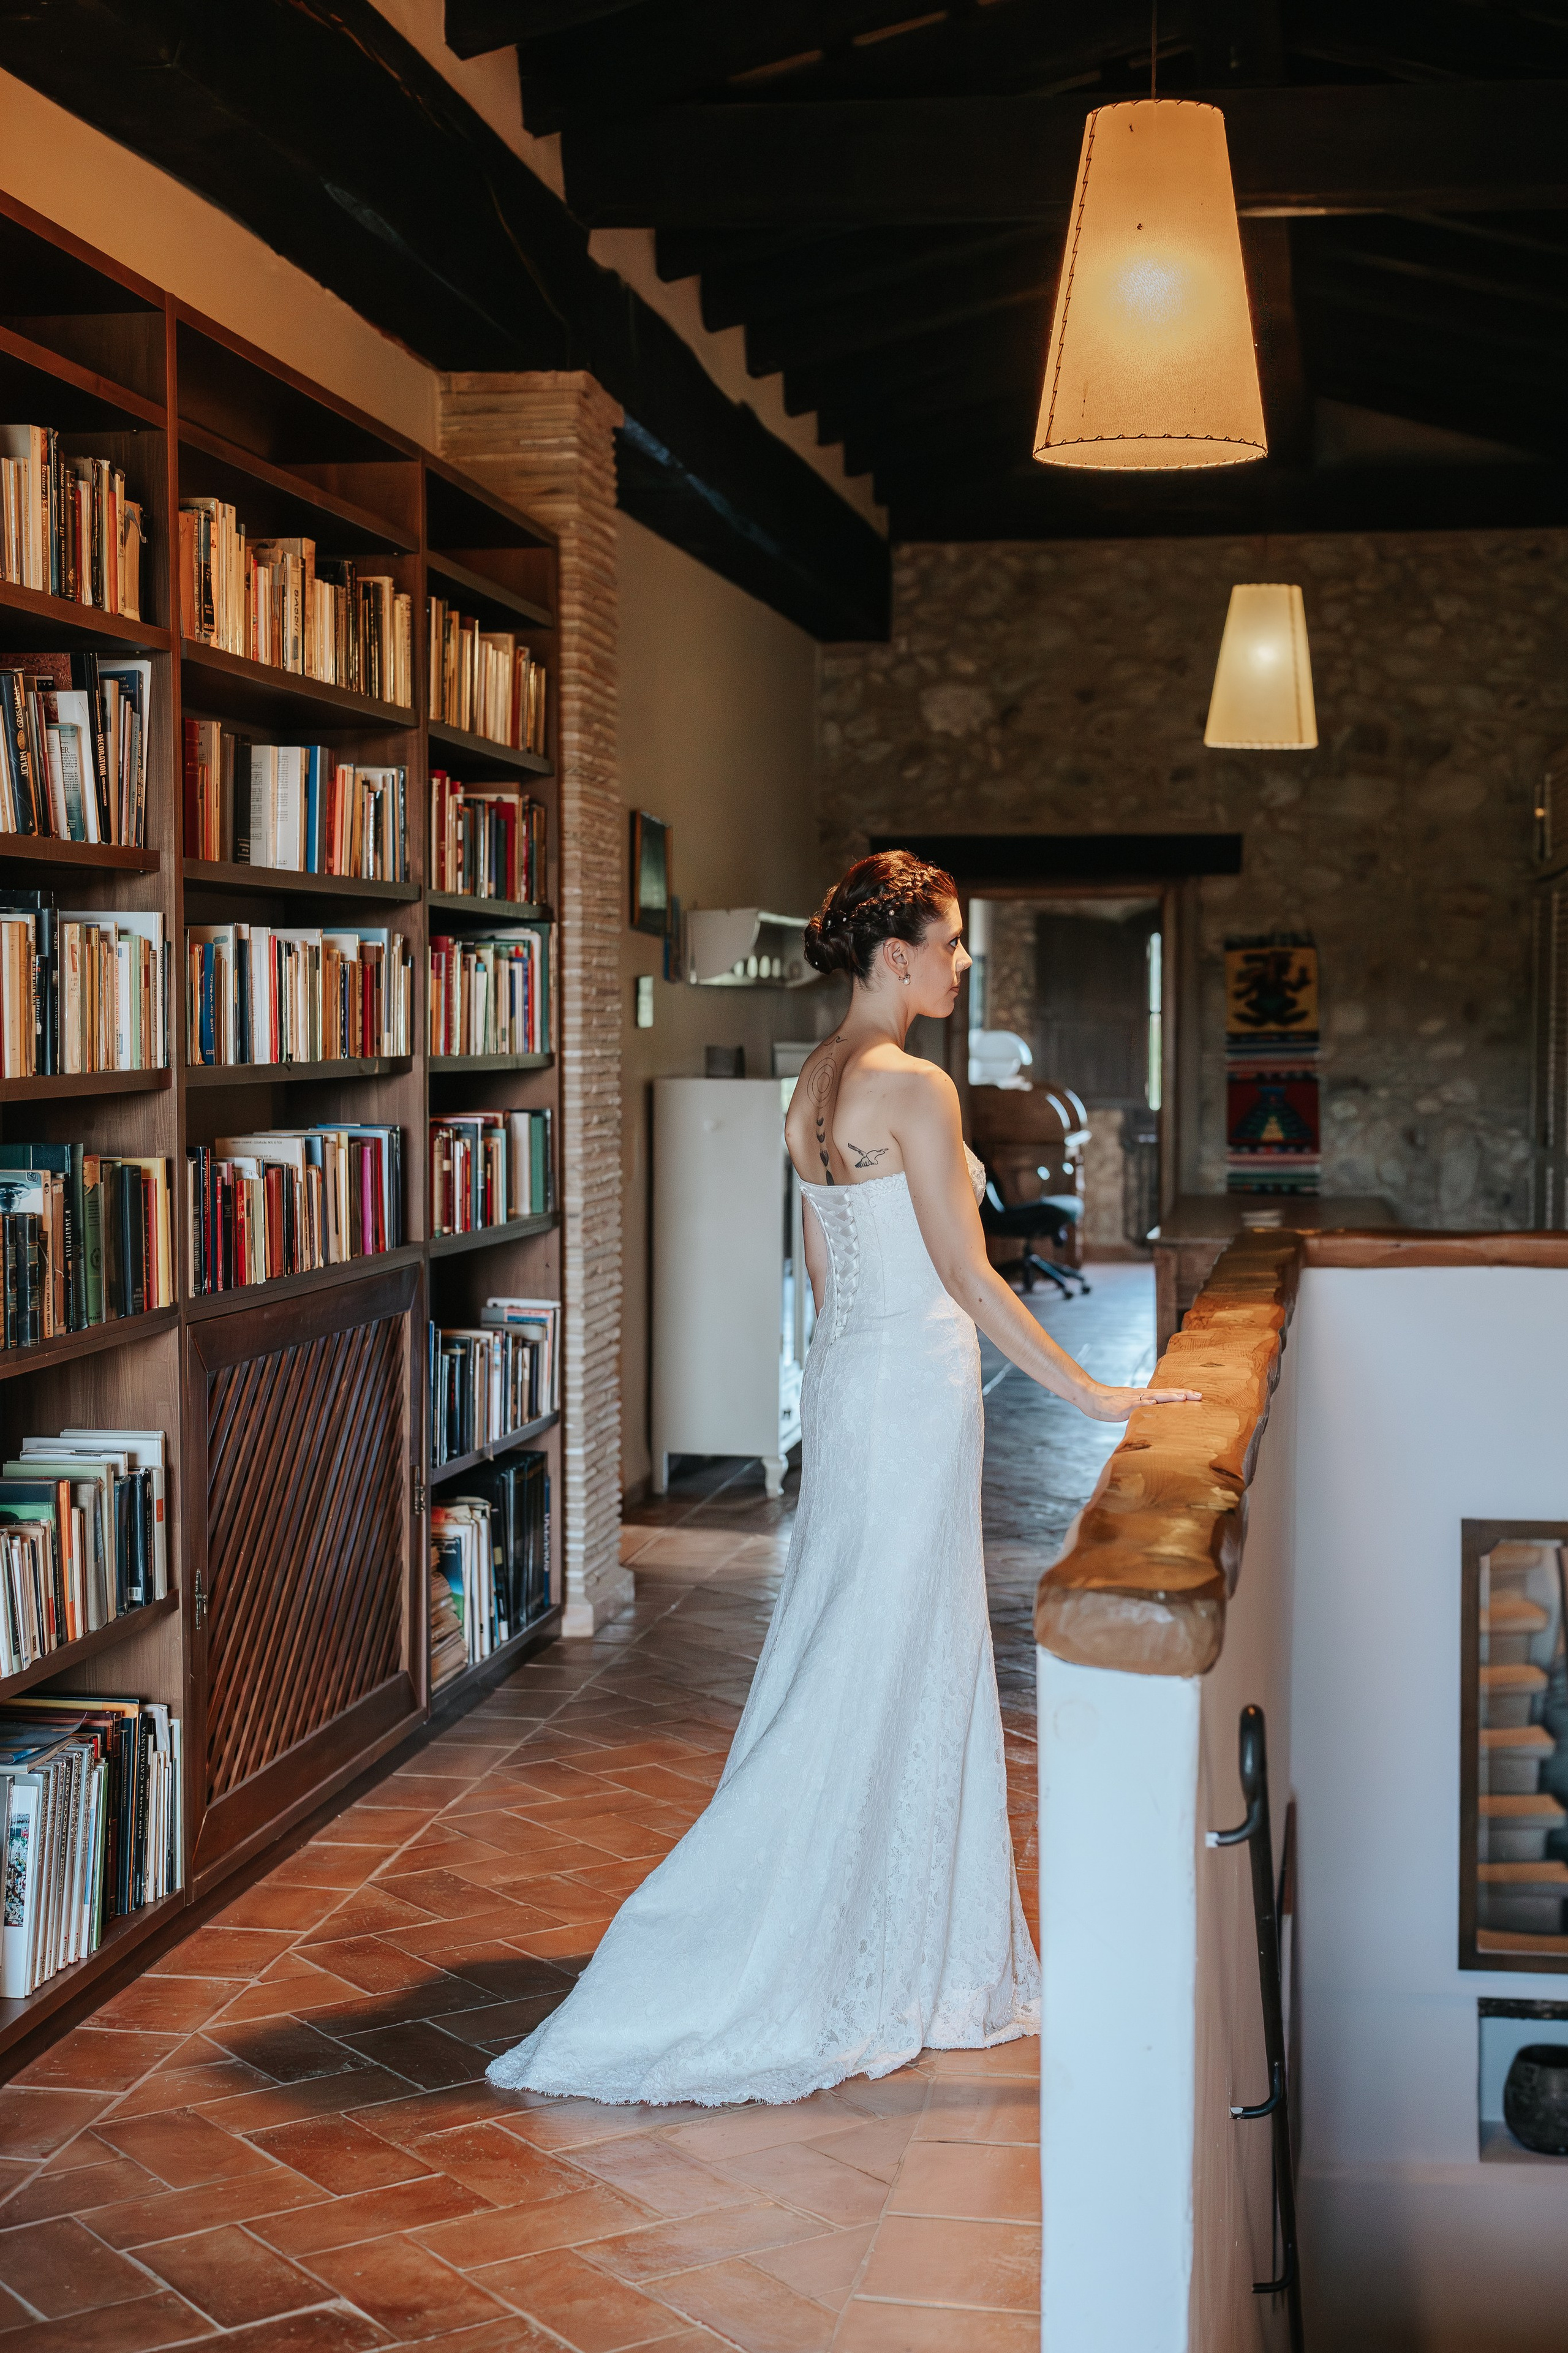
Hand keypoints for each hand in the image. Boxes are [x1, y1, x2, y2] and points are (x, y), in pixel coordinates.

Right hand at [1080, 1383, 1202, 1421]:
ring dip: (1169, 1397)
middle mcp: (1142, 1395)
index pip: (1168, 1393)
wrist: (1090, 1397)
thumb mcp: (1130, 1406)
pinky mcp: (1123, 1407)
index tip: (1198, 1396)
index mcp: (1145, 1395)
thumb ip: (1142, 1408)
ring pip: (1154, 1397)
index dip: (1183, 1394)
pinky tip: (1155, 1403)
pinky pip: (1136, 1404)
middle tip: (1200, 1396)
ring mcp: (1133, 1400)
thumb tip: (1154, 1411)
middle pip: (1166, 1393)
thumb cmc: (1109, 1403)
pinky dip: (1146, 1403)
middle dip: (1184, 1394)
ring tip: (1184, 1398)